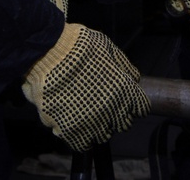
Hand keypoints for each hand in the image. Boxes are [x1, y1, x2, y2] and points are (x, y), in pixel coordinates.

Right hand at [23, 23, 150, 150]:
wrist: (48, 53)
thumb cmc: (78, 46)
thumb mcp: (108, 48)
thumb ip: (123, 66)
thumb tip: (133, 78)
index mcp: (125, 90)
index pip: (140, 108)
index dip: (132, 104)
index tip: (125, 101)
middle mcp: (112, 109)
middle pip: (123, 124)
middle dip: (116, 116)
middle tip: (103, 105)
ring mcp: (92, 122)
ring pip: (103, 135)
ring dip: (98, 126)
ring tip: (86, 113)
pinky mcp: (71, 130)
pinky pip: (82, 144)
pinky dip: (79, 137)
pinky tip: (74, 124)